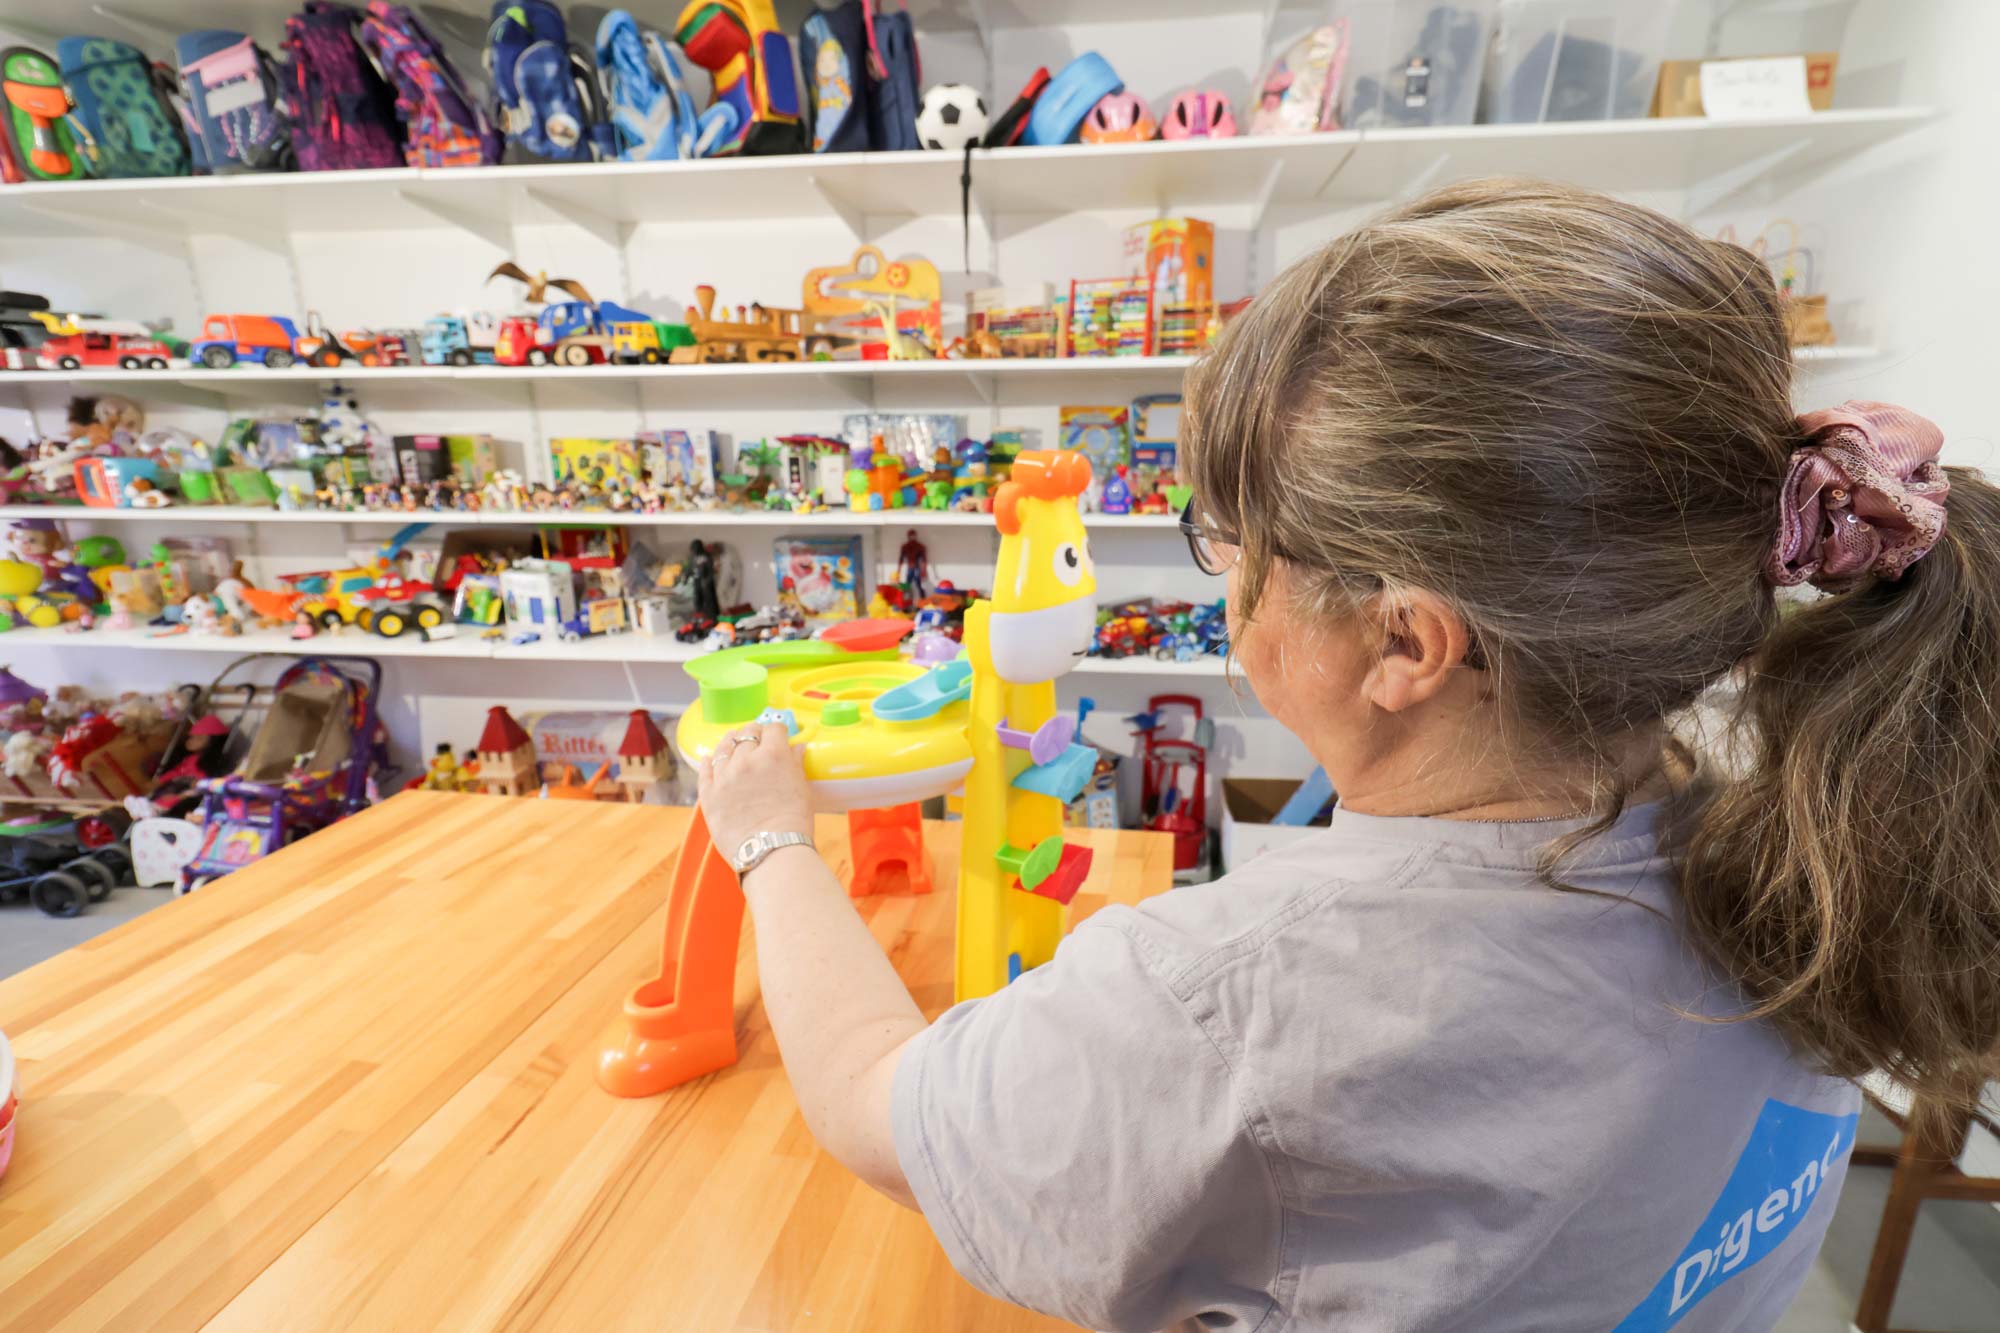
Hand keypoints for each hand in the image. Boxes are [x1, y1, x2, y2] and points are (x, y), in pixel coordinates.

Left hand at [697, 723, 814, 855]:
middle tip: (758, 740)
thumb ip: (796, 764)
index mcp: (774, 755)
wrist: (771, 851)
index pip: (773, 728)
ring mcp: (724, 776)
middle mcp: (746, 759)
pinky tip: (710, 759)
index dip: (777, 731)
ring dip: (731, 742)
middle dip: (755, 734)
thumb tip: (797, 748)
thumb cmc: (793, 823)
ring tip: (733, 744)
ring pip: (724, 747)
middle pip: (747, 733)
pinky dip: (708, 762)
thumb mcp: (802, 789)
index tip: (778, 736)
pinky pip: (705, 770)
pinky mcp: (709, 794)